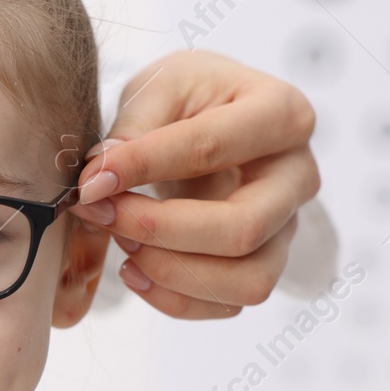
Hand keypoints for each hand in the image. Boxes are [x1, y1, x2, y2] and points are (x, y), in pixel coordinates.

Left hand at [66, 50, 319, 318]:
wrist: (209, 118)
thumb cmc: (190, 98)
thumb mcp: (160, 86)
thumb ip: (133, 127)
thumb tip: (102, 178)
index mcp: (282, 114)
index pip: (213, 148)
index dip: (145, 166)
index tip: (91, 181)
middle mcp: (298, 176)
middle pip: (243, 229)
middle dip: (159, 230)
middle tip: (101, 213)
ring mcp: (287, 227)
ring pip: (247, 280)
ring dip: (171, 272)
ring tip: (123, 244)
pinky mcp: (265, 263)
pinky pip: (229, 304)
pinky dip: (174, 298)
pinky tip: (135, 270)